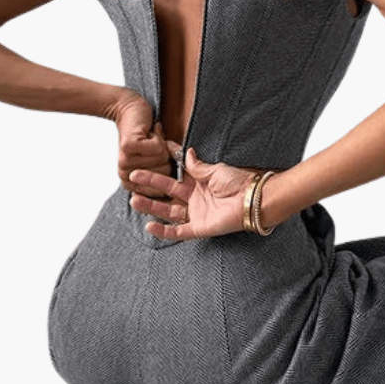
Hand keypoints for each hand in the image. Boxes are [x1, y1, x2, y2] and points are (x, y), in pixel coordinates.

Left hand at [111, 89, 173, 194]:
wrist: (131, 112)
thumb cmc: (146, 137)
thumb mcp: (158, 159)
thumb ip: (167, 170)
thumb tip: (184, 179)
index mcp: (131, 183)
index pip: (162, 189)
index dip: (170, 171)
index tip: (162, 159)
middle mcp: (126, 175)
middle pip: (165, 173)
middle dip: (166, 156)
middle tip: (154, 146)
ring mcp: (125, 162)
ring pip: (162, 158)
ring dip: (161, 145)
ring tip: (150, 139)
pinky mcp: (128, 147)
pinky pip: (157, 147)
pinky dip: (158, 136)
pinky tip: (148, 133)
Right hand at [128, 146, 262, 241]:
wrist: (252, 199)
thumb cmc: (238, 182)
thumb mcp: (215, 170)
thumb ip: (197, 166)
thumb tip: (186, 152)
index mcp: (198, 183)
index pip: (174, 177)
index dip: (160, 170)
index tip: (145, 162)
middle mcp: (195, 199)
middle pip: (166, 193)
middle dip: (148, 186)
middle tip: (131, 178)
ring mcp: (196, 214)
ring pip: (168, 212)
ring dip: (151, 207)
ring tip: (134, 200)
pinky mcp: (200, 228)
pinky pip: (178, 232)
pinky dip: (164, 230)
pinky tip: (149, 225)